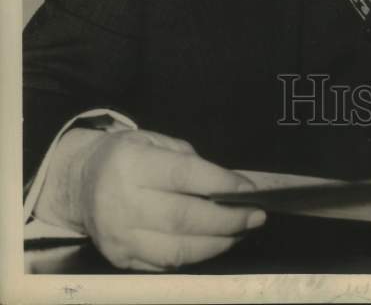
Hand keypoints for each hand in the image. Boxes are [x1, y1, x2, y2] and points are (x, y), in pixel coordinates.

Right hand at [34, 128, 265, 269]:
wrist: (79, 183)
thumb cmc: (126, 156)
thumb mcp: (153, 140)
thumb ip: (188, 160)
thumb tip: (229, 185)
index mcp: (132, 164)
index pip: (184, 176)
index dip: (221, 183)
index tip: (250, 190)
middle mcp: (123, 203)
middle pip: (184, 219)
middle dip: (227, 220)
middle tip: (256, 216)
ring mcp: (120, 238)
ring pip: (177, 251)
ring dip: (217, 244)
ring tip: (241, 232)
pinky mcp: (120, 260)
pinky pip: (166, 265)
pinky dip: (196, 257)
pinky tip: (214, 243)